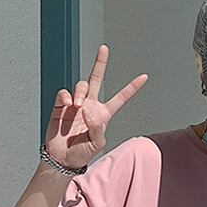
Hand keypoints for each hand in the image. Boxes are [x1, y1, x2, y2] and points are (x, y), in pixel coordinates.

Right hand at [43, 44, 147, 170]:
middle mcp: (90, 106)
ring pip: (81, 85)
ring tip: (77, 106)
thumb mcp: (97, 144)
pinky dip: (67, 96)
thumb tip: (89, 110)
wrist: (62, 158)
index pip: (120, 99)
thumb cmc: (81, 153)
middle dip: (100, 63)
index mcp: (103, 115)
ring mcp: (76, 104)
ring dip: (80, 93)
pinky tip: (68, 105)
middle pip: (96, 79)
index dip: (131, 88)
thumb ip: (98, 128)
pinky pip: (64, 92)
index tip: (144, 77)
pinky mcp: (61, 105)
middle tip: (104, 48)